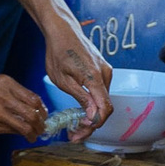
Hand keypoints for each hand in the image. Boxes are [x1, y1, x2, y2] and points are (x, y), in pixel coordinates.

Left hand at [42, 20, 113, 136]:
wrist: (63, 30)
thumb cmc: (58, 52)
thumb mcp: (63, 79)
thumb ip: (80, 97)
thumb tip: (93, 115)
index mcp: (95, 77)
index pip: (105, 108)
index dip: (94, 125)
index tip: (80, 133)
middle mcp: (105, 74)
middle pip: (105, 107)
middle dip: (91, 124)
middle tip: (74, 135)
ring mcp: (106, 71)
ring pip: (103, 101)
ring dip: (92, 115)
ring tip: (75, 125)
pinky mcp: (103, 70)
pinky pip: (101, 92)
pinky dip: (93, 103)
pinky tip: (81, 110)